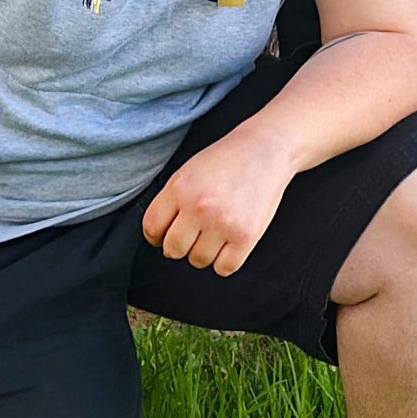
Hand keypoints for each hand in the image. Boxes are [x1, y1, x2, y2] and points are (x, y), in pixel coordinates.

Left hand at [141, 123, 295, 275]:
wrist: (264, 149)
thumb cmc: (224, 161)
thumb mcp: (188, 171)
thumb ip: (171, 201)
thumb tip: (158, 236)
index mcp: (179, 188)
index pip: (151, 228)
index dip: (156, 236)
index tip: (164, 236)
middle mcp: (198, 206)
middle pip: (173, 249)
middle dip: (180, 246)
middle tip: (192, 236)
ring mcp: (222, 223)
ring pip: (198, 261)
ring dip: (204, 253)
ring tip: (214, 234)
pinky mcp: (246, 236)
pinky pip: (224, 268)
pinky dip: (225, 261)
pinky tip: (229, 244)